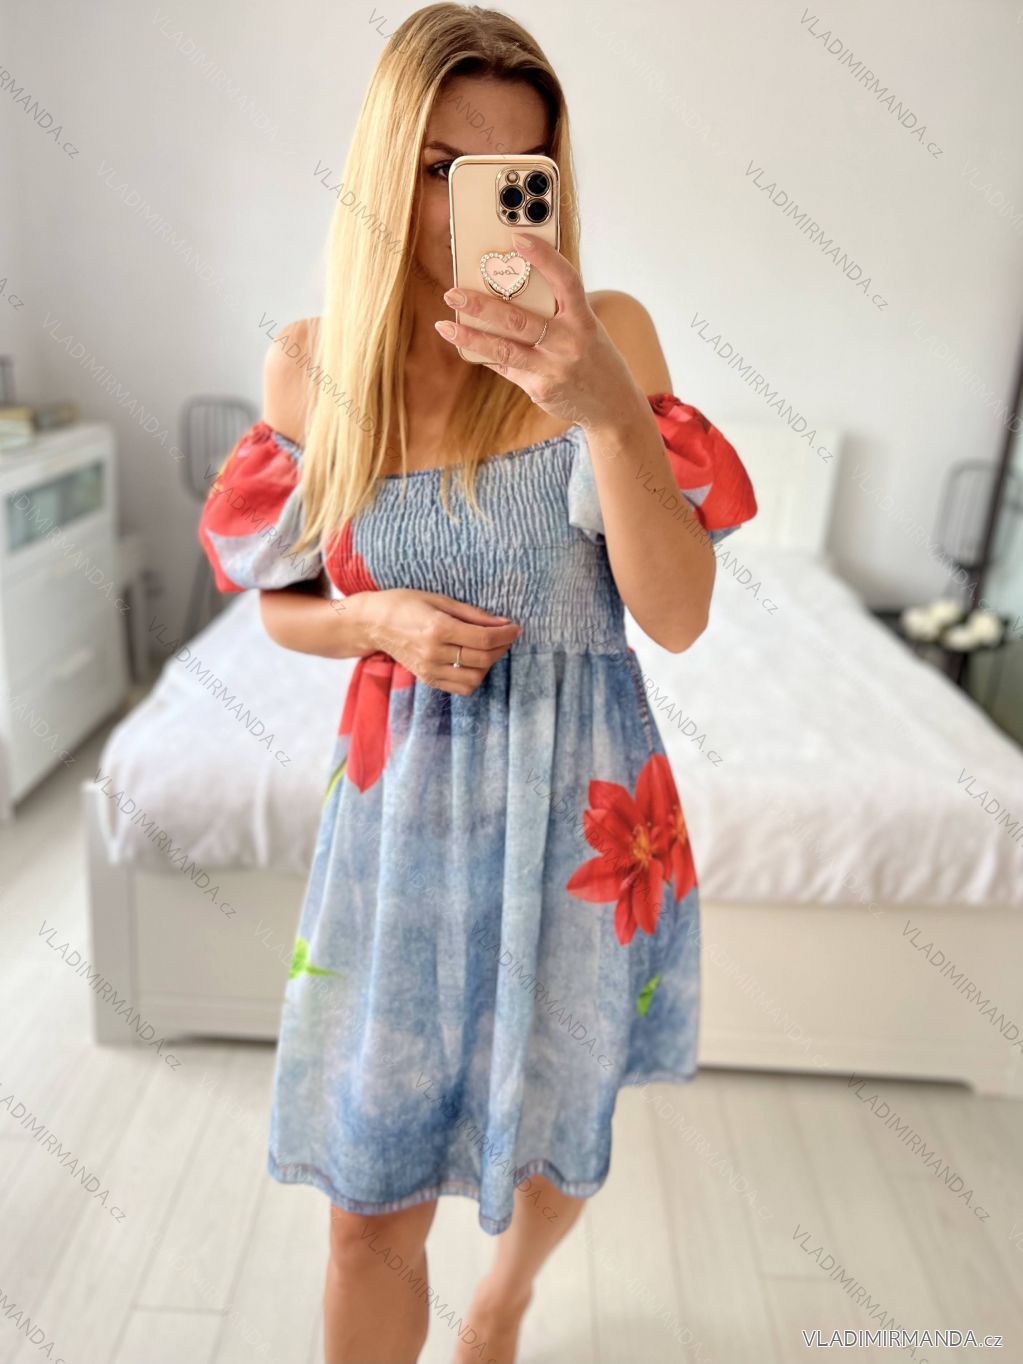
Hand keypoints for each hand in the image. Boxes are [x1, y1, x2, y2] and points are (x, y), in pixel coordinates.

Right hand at [367, 589, 520, 695]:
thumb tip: (502, 623)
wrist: (373, 623)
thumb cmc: (405, 603)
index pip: (483, 639)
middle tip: (506, 635)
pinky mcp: (427, 679)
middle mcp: (434, 653)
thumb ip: (473, 614)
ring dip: (489, 664)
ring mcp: (430, 670)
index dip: (505, 634)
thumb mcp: (440, 599)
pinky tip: (474, 661)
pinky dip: (474, 676)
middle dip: (501, 647)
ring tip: (490, 649)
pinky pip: (461, 687)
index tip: (516, 627)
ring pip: (475, 678)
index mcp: (438, 628)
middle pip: (482, 658)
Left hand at [435, 233, 635, 431]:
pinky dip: (486, 355)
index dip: (543, 257)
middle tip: (453, 293)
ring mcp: (553, 369)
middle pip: (519, 319)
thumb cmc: (592, 356)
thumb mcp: (584, 329)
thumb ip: (555, 313)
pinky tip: (467, 346)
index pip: (565, 281)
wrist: (612, 405)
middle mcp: (569, 343)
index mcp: (583, 320)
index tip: (517, 238)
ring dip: (470, 336)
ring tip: (444, 326)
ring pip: (504, 349)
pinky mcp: (540, 389)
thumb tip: (507, 293)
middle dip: (481, 306)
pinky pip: (507, 367)